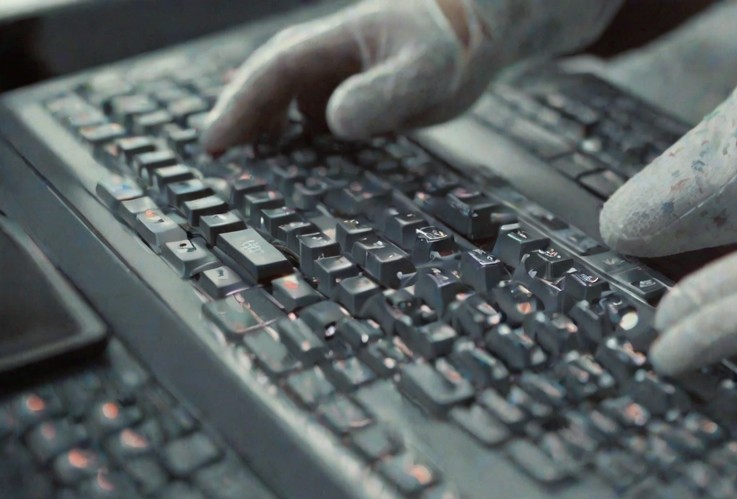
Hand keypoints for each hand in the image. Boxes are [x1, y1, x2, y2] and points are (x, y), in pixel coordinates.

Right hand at [202, 0, 622, 152]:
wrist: (476, 36)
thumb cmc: (449, 42)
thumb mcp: (425, 67)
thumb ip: (384, 92)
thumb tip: (335, 122)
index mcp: (331, 44)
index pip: (271, 74)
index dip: (239, 108)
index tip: (216, 143)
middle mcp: (325, 64)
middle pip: (266, 92)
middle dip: (240, 125)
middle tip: (218, 166)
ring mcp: (337, 84)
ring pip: (287, 112)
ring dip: (267, 140)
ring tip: (251, 177)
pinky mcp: (354, 106)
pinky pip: (316, 129)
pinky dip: (303, 152)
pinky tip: (302, 180)